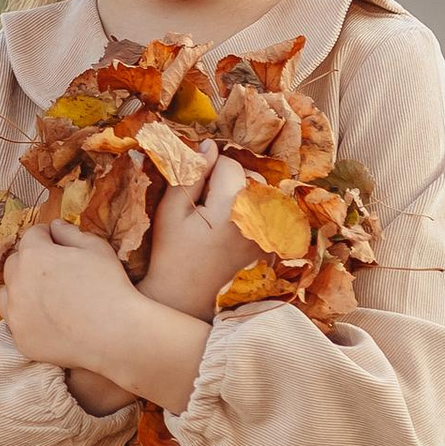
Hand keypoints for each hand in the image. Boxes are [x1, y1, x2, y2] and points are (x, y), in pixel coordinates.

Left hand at [0, 219, 206, 415]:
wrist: (116, 335)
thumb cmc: (109, 286)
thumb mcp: (96, 248)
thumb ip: (70, 232)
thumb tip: (54, 225)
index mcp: (34, 255)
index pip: (31, 236)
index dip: (46, 236)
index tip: (57, 243)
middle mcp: (17, 283)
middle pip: (15, 263)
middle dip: (30, 261)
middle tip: (53, 270)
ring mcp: (16, 314)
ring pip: (8, 294)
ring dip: (21, 290)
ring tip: (44, 296)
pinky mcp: (21, 340)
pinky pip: (17, 323)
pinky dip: (27, 319)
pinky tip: (48, 321)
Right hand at [144, 157, 259, 319]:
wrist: (185, 300)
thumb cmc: (172, 255)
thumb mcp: (172, 211)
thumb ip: (191, 174)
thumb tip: (209, 145)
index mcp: (233, 206)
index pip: (229, 164)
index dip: (209, 170)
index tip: (195, 191)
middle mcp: (259, 218)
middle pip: (249, 178)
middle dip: (228, 183)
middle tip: (204, 208)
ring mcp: (270, 235)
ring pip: (259, 196)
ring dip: (241, 199)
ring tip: (217, 222)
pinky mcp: (272, 247)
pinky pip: (266, 217)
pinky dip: (251, 218)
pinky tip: (229, 236)